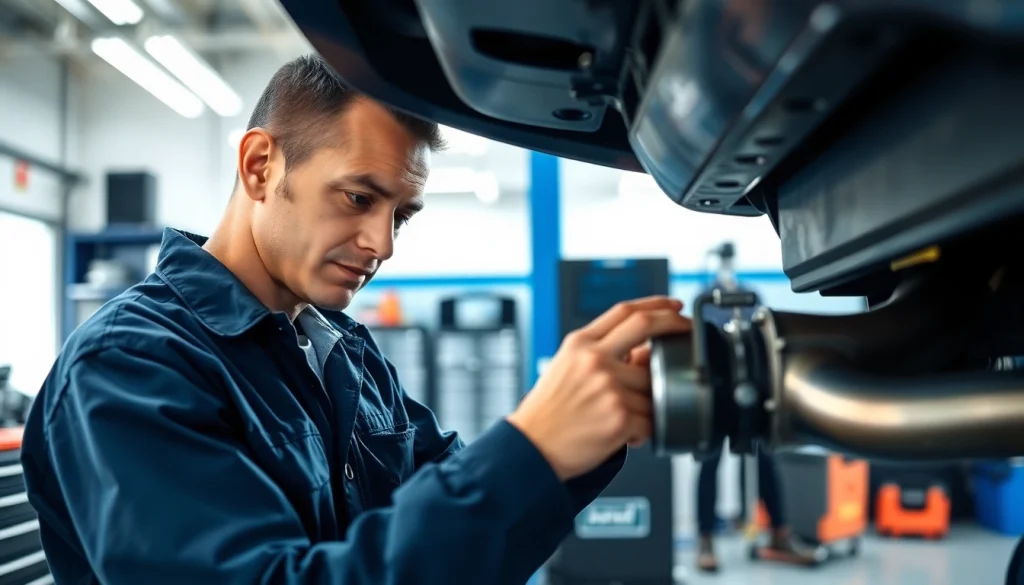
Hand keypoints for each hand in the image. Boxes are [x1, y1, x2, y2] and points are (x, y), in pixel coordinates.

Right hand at [507, 296, 691, 480]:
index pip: (625, 311)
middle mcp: (594, 360)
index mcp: (579, 344)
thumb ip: (602, 353)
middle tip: (688, 332)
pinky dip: (642, 431)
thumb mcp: (566, 368)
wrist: (531, 449)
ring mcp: (608, 387)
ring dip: (648, 404)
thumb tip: (647, 350)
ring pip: (653, 385)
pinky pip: (651, 421)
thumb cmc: (548, 412)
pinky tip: (622, 435)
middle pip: (646, 328)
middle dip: (676, 325)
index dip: (656, 304)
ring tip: (624, 417)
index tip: (674, 307)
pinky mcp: (619, 417)